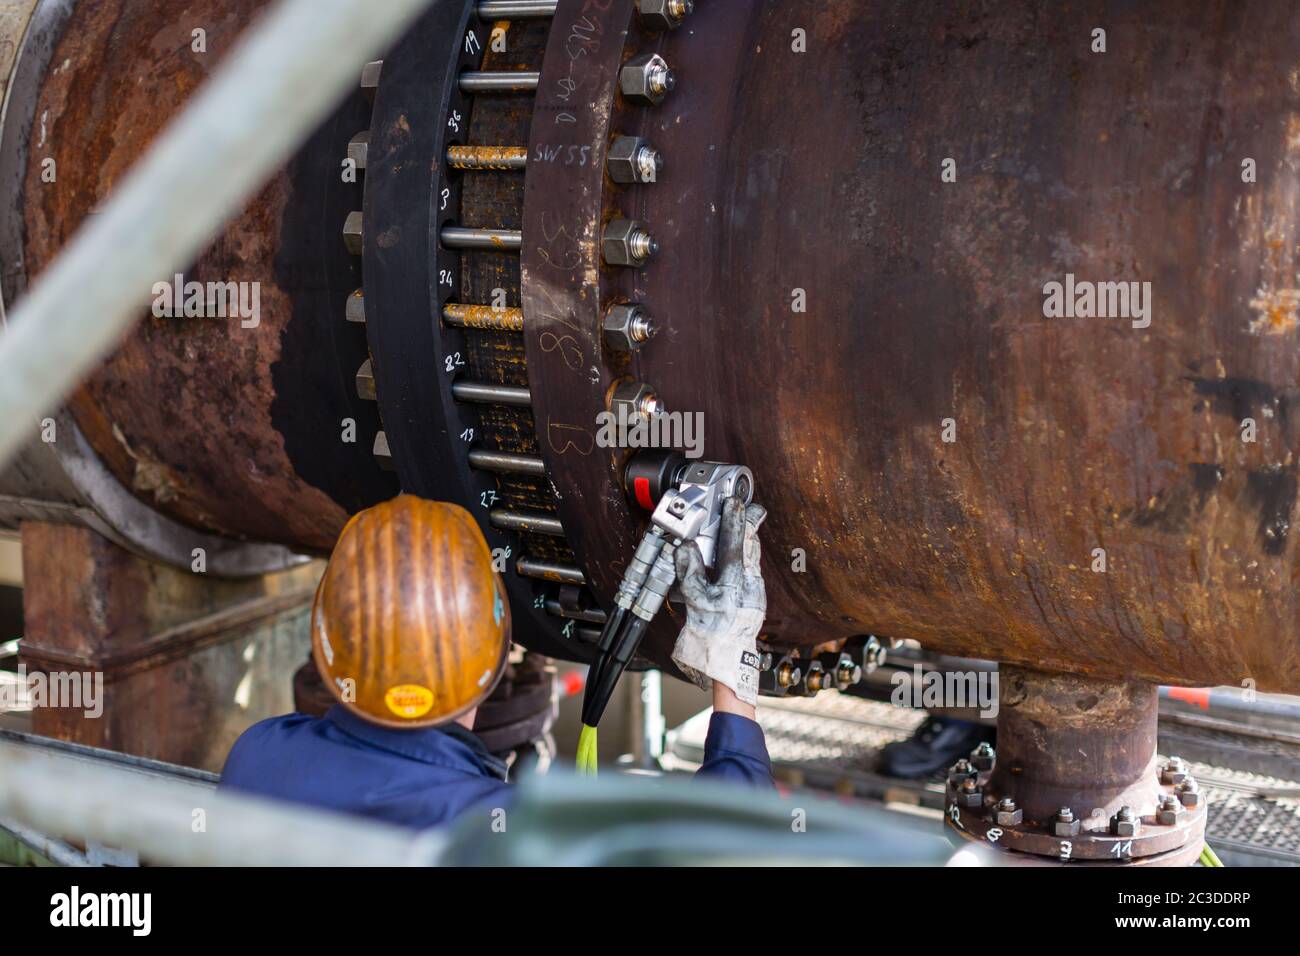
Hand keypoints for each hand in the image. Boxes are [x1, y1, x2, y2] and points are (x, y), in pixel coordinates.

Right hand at [670, 496, 766, 705]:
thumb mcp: (695, 598)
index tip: (734, 501)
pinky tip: (741, 560)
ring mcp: (755, 590)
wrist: (727, 656)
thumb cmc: (711, 630)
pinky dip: (747, 559)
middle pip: (751, 545)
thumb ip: (690, 570)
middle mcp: (749, 581)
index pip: (734, 541)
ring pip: (754, 557)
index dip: (734, 519)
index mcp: (733, 578)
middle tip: (751, 506)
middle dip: (750, 525)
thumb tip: (685, 547)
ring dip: (750, 540)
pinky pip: (752, 571)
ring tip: (748, 526)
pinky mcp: (756, 599)